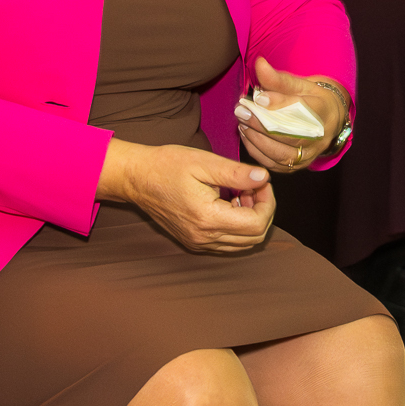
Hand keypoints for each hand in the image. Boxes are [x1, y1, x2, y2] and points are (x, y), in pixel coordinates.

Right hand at [101, 140, 274, 253]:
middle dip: (262, 210)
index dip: (267, 202)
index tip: (261, 182)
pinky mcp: (193, 241)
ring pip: (242, 243)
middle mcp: (203, 237)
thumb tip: (263, 178)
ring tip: (240, 193)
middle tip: (253, 186)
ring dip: (250, 219)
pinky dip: (236, 226)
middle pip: (253, 237)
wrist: (137, 178)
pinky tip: (228, 204)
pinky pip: (227, 243)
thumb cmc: (167, 165)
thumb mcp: (205, 162)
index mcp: (208, 218)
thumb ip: (236, 173)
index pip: (256, 224)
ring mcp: (197, 242)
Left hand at [236, 56, 348, 172]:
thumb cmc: (312, 99)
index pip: (300, 110)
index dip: (278, 104)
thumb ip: (278, 78)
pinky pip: (274, 164)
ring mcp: (308, 155)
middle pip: (287, 134)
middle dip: (259, 123)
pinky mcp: (297, 166)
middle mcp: (319, 138)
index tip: (258, 97)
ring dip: (256, 139)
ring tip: (241, 124)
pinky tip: (247, 137)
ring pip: (279, 153)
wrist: (328, 120)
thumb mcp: (300, 84)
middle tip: (241, 111)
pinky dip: (257, 151)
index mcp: (322, 112)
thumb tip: (259, 64)